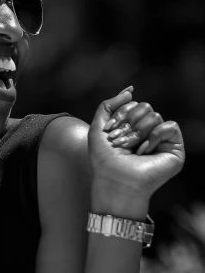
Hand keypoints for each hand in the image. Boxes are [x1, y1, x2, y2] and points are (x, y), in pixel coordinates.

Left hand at [88, 87, 184, 202]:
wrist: (115, 181)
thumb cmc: (105, 160)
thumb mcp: (98, 128)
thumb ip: (108, 105)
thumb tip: (130, 90)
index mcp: (132, 127)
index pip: (132, 105)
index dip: (120, 115)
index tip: (109, 132)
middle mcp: (148, 132)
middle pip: (145, 106)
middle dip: (129, 122)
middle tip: (120, 141)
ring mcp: (161, 141)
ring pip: (155, 116)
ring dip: (138, 132)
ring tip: (132, 149)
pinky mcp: (174, 149)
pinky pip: (170, 126)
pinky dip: (155, 136)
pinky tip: (145, 151)